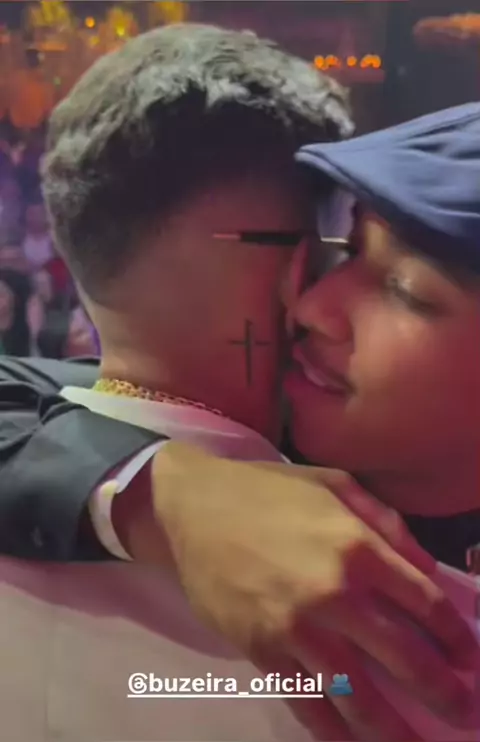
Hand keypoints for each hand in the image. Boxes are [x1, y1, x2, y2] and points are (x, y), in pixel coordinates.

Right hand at [135, 443, 477, 740]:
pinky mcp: (261, 651)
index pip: (425, 602)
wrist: (195, 507)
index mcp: (357, 546)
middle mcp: (334, 593)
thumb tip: (426, 569)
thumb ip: (387, 522)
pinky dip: (332, 732)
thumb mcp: (335, 483)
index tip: (467, 655)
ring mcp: (296, 628)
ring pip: (356, 694)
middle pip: (403, 656)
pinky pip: (306, 702)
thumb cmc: (269, 491)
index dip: (453, 634)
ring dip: (391, 728)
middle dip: (439, 689)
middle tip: (460, 710)